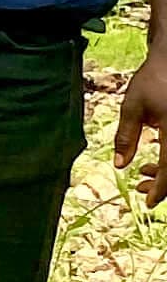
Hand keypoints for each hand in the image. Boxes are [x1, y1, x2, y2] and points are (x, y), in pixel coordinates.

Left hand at [119, 46, 166, 209]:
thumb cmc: (152, 80)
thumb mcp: (132, 108)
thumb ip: (126, 137)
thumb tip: (120, 165)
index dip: (161, 189)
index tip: (149, 202)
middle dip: (162, 184)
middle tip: (142, 189)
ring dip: (165, 171)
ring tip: (143, 171)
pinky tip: (154, 157)